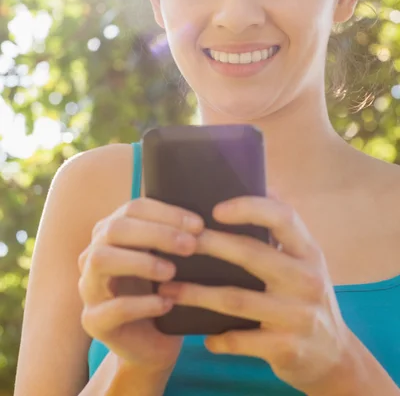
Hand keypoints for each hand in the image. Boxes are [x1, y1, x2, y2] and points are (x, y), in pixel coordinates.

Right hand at [78, 198, 203, 373]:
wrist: (153, 342)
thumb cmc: (165, 289)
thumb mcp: (169, 258)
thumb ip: (176, 234)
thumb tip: (202, 217)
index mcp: (112, 231)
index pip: (134, 208)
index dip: (166, 213)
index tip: (199, 225)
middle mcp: (94, 253)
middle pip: (115, 229)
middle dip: (156, 233)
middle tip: (190, 245)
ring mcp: (89, 286)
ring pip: (102, 260)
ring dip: (141, 262)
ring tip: (172, 272)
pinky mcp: (93, 321)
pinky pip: (111, 307)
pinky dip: (142, 303)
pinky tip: (166, 302)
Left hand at [159, 192, 353, 393]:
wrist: (336, 357)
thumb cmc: (308, 299)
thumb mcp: (306, 262)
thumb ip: (283, 233)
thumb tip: (262, 185)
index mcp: (309, 252)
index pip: (283, 217)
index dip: (249, 208)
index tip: (215, 209)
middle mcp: (308, 279)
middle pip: (251, 254)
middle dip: (210, 245)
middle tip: (178, 242)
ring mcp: (299, 314)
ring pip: (236, 299)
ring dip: (197, 294)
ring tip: (168, 289)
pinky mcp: (287, 347)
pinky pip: (242, 340)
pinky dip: (219, 338)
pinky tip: (204, 336)